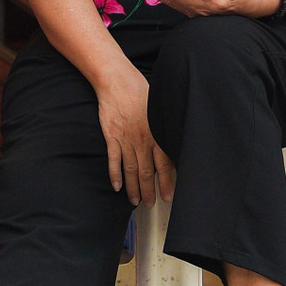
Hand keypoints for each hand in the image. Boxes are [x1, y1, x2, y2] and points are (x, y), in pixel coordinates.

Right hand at [95, 59, 171, 204]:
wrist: (117, 80)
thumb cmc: (140, 90)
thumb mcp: (159, 109)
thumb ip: (165, 128)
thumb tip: (174, 142)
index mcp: (156, 134)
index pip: (164, 165)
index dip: (166, 183)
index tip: (167, 196)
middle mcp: (142, 140)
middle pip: (146, 172)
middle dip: (149, 191)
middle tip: (150, 204)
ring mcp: (125, 139)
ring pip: (130, 170)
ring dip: (133, 188)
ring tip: (135, 201)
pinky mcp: (111, 136)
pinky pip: (113, 160)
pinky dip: (114, 175)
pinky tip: (116, 186)